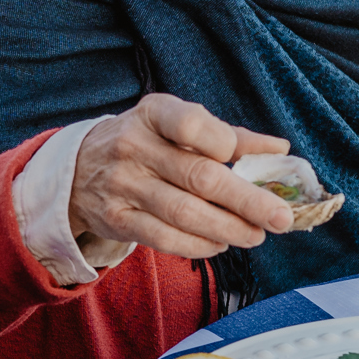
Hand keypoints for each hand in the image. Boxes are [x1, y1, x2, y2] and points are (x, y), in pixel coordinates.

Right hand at [68, 94, 292, 258]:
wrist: (77, 169)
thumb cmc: (145, 143)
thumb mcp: (176, 125)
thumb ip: (227, 135)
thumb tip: (279, 149)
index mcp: (154, 113)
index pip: (193, 123)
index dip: (227, 144)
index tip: (252, 162)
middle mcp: (134, 146)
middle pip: (199, 177)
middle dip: (247, 201)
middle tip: (281, 217)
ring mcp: (122, 184)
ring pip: (185, 213)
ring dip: (229, 228)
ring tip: (257, 234)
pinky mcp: (116, 219)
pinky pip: (165, 238)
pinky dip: (199, 245)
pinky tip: (220, 243)